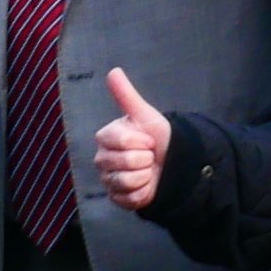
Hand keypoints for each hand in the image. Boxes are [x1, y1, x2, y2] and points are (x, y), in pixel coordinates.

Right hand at [92, 67, 169, 209]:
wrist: (169, 162)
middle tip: (148, 155)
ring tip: (148, 170)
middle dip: (145, 159)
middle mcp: (101, 159)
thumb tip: (114, 71)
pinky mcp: (117, 199)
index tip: (147, 139)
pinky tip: (146, 184)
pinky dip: (144, 192)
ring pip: (127, 181)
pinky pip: (130, 199)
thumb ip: (126, 95)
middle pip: (125, 162)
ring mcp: (108, 180)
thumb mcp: (144, 115)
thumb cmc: (155, 136)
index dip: (141, 141)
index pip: (122, 142)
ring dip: (146, 176)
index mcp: (105, 138)